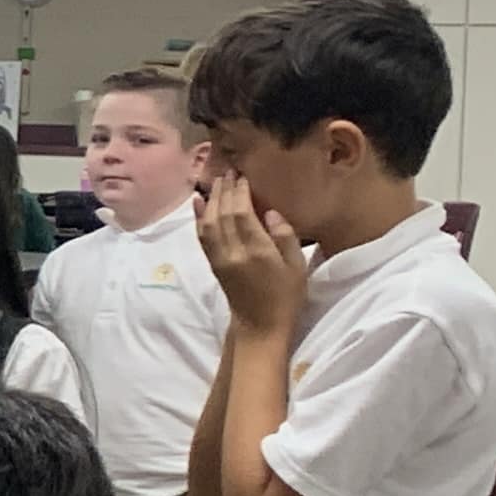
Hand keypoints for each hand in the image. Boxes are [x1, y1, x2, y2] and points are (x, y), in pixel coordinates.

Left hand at [198, 172, 307, 339]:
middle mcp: (233, 253)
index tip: (242, 176)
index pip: (242, 214)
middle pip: (223, 214)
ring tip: (216, 181)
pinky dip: (198, 217)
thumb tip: (269, 211)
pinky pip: (201, 236)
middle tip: (228, 171)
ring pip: (209, 223)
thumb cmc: (286, 296)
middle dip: (224, 190)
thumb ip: (285, 237)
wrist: (259, 324)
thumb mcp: (297, 267)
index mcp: (257, 252)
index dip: (239, 192)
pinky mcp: (212, 264)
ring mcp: (219, 259)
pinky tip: (198, 202)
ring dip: (211, 200)